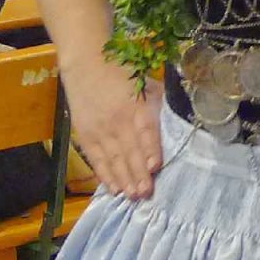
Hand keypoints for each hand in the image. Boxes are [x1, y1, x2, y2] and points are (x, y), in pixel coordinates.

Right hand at [62, 64, 163, 199]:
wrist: (85, 63)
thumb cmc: (122, 73)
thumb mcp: (146, 84)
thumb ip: (157, 106)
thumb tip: (174, 127)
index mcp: (134, 106)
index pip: (144, 130)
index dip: (149, 150)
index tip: (155, 167)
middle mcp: (116, 120)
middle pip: (128, 151)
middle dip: (137, 174)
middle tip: (145, 194)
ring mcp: (98, 129)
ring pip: (112, 159)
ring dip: (123, 179)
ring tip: (132, 196)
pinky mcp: (84, 135)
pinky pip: (96, 159)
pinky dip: (104, 175)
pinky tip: (113, 188)